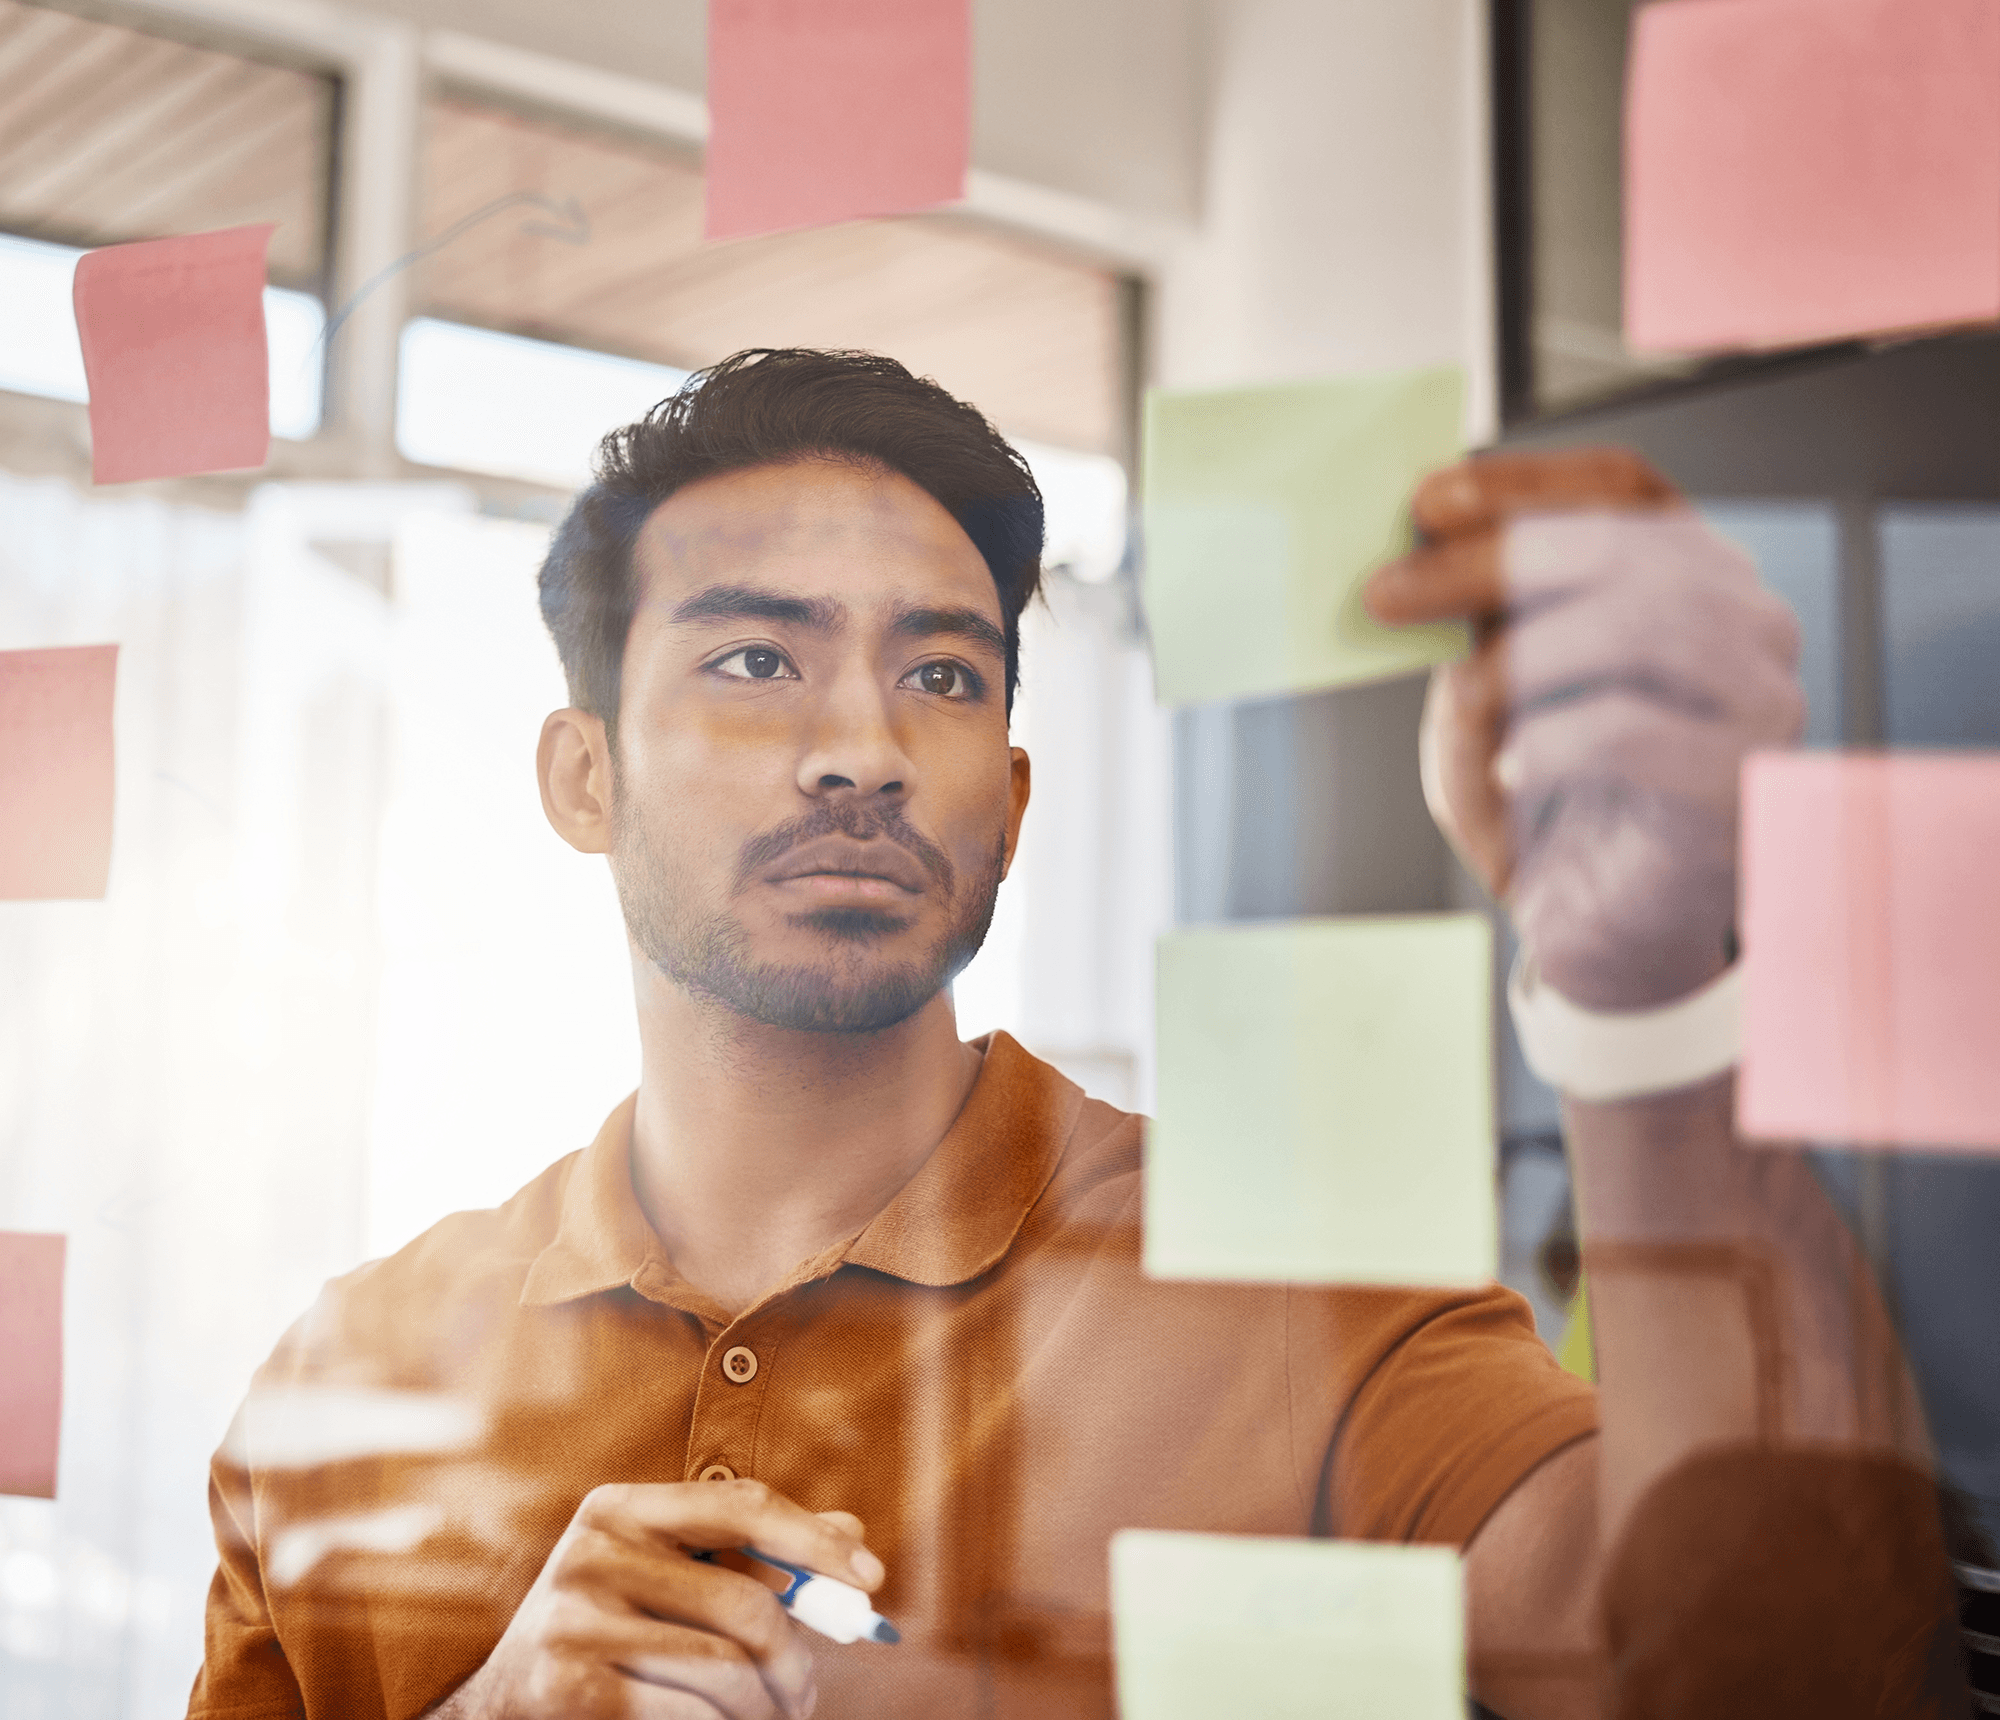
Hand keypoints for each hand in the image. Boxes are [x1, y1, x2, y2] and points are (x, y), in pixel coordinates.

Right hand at [441, 1479, 883, 1719]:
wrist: (509, 1705)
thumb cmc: (612, 1634)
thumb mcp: (671, 1576)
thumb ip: (752, 1553)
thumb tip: (851, 1533)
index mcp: (619, 1507)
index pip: (741, 1504)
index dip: (814, 1541)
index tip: (872, 1579)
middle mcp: (590, 1551)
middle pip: (745, 1603)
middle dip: (794, 1659)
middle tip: (806, 1695)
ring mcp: (572, 1621)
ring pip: (725, 1670)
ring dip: (763, 1708)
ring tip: (768, 1718)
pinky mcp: (570, 1690)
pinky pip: (690, 1714)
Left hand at [1364, 449, 1803, 1009]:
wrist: (1596, 927)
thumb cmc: (1545, 802)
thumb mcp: (1483, 699)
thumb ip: (1467, 631)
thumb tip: (1417, 565)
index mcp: (1687, 574)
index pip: (1621, 486)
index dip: (1523, 483)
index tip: (1426, 502)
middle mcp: (1744, 618)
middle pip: (1624, 547)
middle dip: (1492, 562)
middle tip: (1392, 593)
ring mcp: (1762, 695)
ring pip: (1645, 624)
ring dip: (1525, 653)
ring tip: (1465, 696)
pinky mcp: (1743, 780)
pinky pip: (1637, 730)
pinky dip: (1553, 741)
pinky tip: (1515, 768)